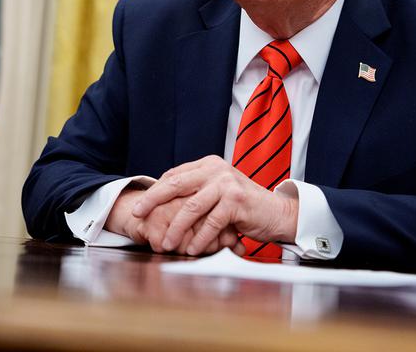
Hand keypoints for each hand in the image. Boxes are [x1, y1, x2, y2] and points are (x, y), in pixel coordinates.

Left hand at [131, 155, 298, 255]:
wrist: (277, 213)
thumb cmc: (244, 207)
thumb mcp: (219, 192)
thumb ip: (197, 191)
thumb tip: (162, 198)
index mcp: (209, 164)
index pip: (175, 175)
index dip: (156, 190)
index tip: (141, 206)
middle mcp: (217, 170)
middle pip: (176, 184)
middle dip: (153, 201)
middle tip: (138, 214)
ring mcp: (227, 184)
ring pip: (191, 207)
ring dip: (176, 228)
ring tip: (165, 243)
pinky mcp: (236, 202)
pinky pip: (210, 223)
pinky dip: (199, 239)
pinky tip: (191, 250)